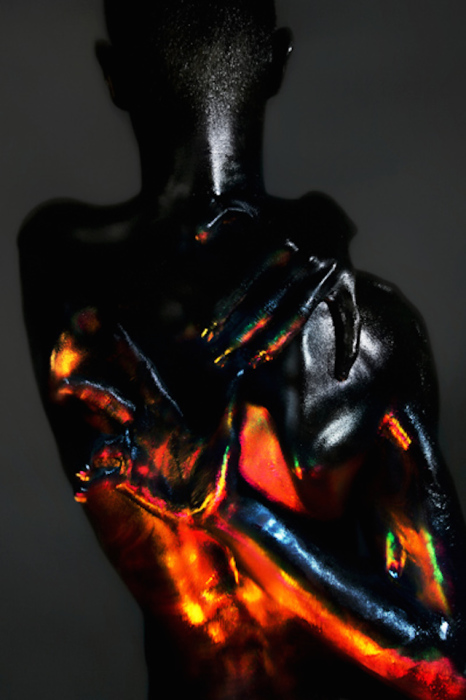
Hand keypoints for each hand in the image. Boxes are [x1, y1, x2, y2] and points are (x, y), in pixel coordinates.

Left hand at [197, 214, 359, 380]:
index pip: (249, 278)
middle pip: (270, 302)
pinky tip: (340, 374)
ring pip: (299, 314)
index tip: (209, 326)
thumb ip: (219, 214)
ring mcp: (329, 274)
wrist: (325, 210)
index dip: (228, 304)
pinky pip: (351, 319)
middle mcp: (306, 259)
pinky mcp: (348, 286)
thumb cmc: (277, 215)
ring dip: (276, 340)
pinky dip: (349, 346)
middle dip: (243, 330)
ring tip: (254, 362)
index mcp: (280, 240)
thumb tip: (196, 238)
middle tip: (222, 353)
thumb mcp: (249, 205)